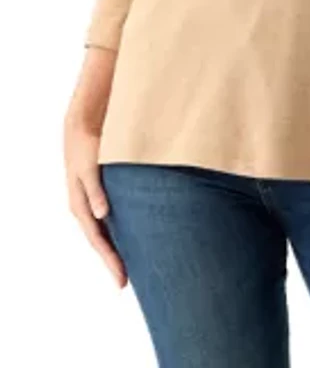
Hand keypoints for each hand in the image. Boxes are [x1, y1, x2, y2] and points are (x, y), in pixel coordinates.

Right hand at [63, 114, 127, 288]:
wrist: (84, 124)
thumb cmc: (87, 145)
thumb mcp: (89, 167)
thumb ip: (95, 190)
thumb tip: (102, 214)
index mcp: (81, 205)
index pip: (98, 240)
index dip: (110, 260)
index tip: (122, 280)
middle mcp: (86, 206)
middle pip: (101, 240)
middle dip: (113, 260)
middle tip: (126, 281)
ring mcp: (93, 200)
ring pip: (105, 230)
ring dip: (117, 246)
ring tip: (133, 262)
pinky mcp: (103, 190)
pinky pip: (110, 217)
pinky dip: (119, 229)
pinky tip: (132, 232)